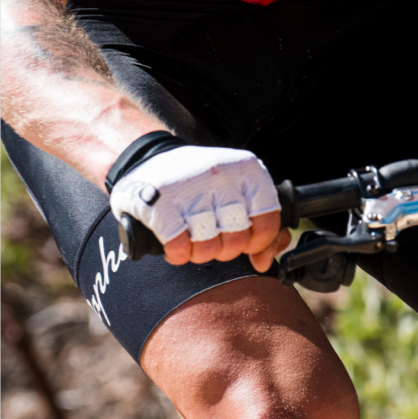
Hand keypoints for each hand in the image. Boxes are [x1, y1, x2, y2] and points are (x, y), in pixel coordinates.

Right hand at [108, 145, 290, 272]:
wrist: (148, 157)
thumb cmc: (200, 181)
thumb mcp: (237, 189)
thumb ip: (262, 223)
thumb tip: (264, 261)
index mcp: (247, 169)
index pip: (268, 219)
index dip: (259, 242)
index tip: (248, 243)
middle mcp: (220, 175)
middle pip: (238, 238)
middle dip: (227, 250)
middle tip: (215, 241)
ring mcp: (190, 188)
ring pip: (209, 247)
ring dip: (200, 254)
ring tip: (194, 243)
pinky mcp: (160, 204)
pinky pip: (179, 247)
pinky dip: (178, 255)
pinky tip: (176, 247)